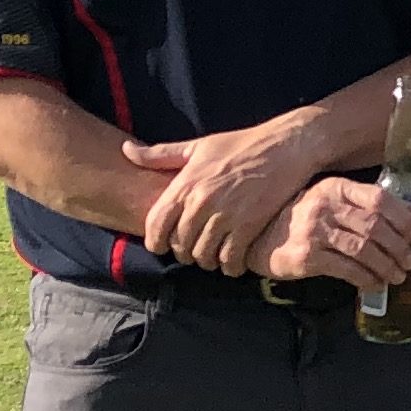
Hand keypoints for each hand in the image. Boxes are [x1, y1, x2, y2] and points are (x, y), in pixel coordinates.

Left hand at [124, 113, 328, 272]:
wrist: (286, 146)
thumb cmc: (241, 144)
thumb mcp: (198, 146)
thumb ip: (160, 154)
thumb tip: (125, 150)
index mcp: (186, 184)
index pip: (156, 225)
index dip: (155, 242)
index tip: (163, 246)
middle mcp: (201, 202)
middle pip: (180, 245)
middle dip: (184, 253)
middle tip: (193, 250)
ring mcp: (226, 216)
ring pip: (204, 256)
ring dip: (207, 261)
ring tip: (213, 256)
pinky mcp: (249, 226)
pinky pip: (230, 259)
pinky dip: (229, 266)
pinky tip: (233, 262)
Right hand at [253, 176, 410, 293]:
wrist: (259, 239)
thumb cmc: (301, 221)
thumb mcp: (327, 202)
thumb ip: (357, 206)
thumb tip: (403, 221)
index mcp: (335, 187)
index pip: (378, 198)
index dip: (402, 218)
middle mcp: (325, 206)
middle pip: (375, 226)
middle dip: (398, 247)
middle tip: (410, 261)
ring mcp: (314, 231)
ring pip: (363, 249)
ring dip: (386, 265)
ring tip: (397, 276)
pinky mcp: (306, 257)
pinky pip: (346, 269)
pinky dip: (366, 279)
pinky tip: (374, 284)